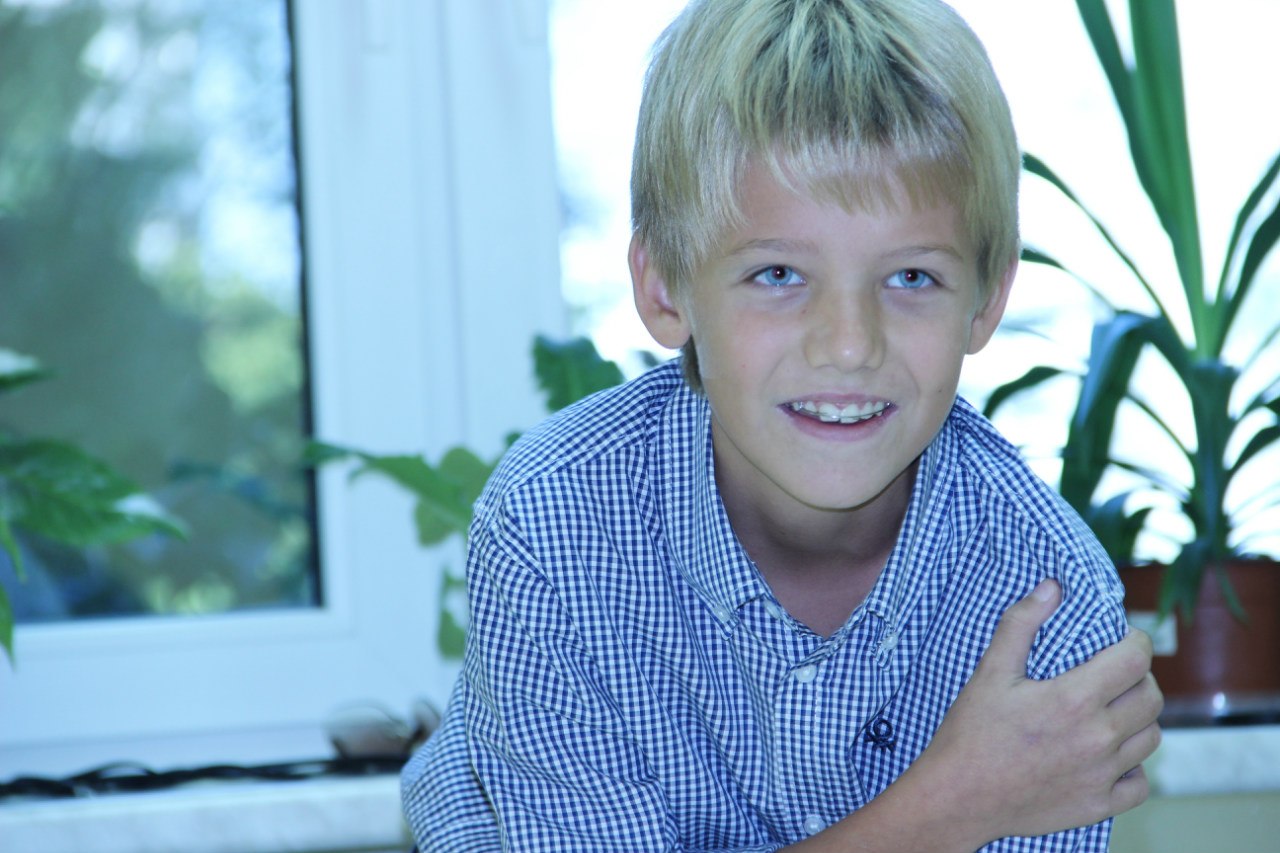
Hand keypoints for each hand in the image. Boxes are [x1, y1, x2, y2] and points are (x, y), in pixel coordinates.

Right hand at [907, 579, 1162, 846]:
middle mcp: (1097, 738)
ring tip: (1113, 711)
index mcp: (1074, 699)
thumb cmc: (970, 732)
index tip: (1125, 640)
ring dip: (1138, 719)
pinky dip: (1132, 767)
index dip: (1137, 643)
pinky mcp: (1097, 805)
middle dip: (1141, 678)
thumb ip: (1021, 624)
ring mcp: (1101, 775)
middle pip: (1151, 698)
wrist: (957, 797)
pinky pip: (1139, 784)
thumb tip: (1052, 587)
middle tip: (1117, 674)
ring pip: (1150, 739)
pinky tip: (1109, 756)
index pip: (1135, 660)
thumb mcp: (989, 671)